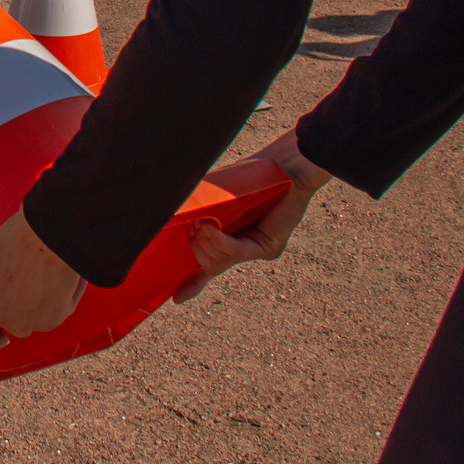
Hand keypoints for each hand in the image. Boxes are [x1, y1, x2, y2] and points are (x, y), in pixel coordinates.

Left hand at [0, 209, 85, 350]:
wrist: (47, 234)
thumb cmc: (17, 239)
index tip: (1, 336)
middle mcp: (3, 315)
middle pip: (13, 328)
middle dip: (22, 316)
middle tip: (33, 297)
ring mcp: (27, 320)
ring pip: (35, 322)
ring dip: (41, 308)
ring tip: (48, 275)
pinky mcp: (52, 319)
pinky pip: (58, 314)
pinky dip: (63, 301)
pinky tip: (63, 276)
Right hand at [173, 128, 334, 303]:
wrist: (287, 165)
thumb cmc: (255, 173)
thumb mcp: (222, 195)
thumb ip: (204, 208)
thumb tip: (177, 213)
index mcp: (235, 236)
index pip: (212, 266)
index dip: (194, 283)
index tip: (176, 298)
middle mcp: (248, 247)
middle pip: (211, 263)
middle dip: (196, 249)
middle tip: (191, 227)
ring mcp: (259, 250)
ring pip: (222, 259)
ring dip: (205, 243)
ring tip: (199, 224)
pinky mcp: (269, 246)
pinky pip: (238, 251)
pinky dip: (221, 242)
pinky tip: (209, 230)